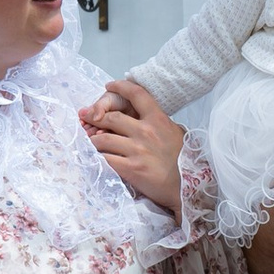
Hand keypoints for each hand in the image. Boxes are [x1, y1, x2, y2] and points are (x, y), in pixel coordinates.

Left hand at [83, 81, 184, 215]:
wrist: (187, 187)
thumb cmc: (183, 160)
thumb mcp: (175, 133)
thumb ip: (158, 122)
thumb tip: (142, 115)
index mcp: (158, 119)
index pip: (137, 95)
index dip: (120, 87)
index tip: (109, 86)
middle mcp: (146, 132)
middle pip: (111, 117)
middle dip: (94, 116)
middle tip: (86, 117)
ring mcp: (137, 150)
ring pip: (102, 139)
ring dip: (92, 140)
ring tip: (89, 141)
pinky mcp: (131, 169)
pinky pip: (105, 159)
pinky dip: (96, 157)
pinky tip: (94, 157)